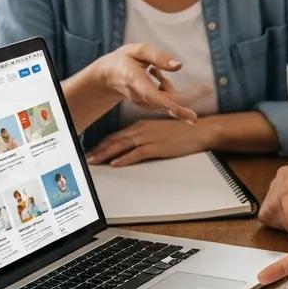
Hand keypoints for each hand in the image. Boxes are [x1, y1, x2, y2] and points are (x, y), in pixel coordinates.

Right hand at [85, 43, 198, 122]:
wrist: (108, 76)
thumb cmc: (124, 59)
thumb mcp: (137, 50)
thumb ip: (157, 56)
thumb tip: (179, 66)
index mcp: (134, 80)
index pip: (152, 96)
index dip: (168, 104)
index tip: (185, 113)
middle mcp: (139, 96)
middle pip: (167, 103)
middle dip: (189, 98)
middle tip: (208, 88)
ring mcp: (144, 103)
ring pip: (170, 101)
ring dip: (181, 91)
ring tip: (178, 78)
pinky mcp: (149, 105)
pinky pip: (167, 100)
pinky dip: (171, 89)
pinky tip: (157, 73)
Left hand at [86, 118, 208, 165]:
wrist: (199, 130)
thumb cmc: (182, 132)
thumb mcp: (159, 131)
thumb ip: (146, 136)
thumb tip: (134, 147)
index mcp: (142, 125)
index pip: (117, 135)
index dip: (103, 143)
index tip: (93, 150)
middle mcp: (142, 130)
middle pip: (115, 140)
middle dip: (99, 149)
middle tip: (88, 157)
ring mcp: (149, 138)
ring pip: (121, 146)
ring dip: (106, 154)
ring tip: (95, 161)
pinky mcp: (157, 147)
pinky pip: (136, 154)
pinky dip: (124, 159)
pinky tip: (115, 163)